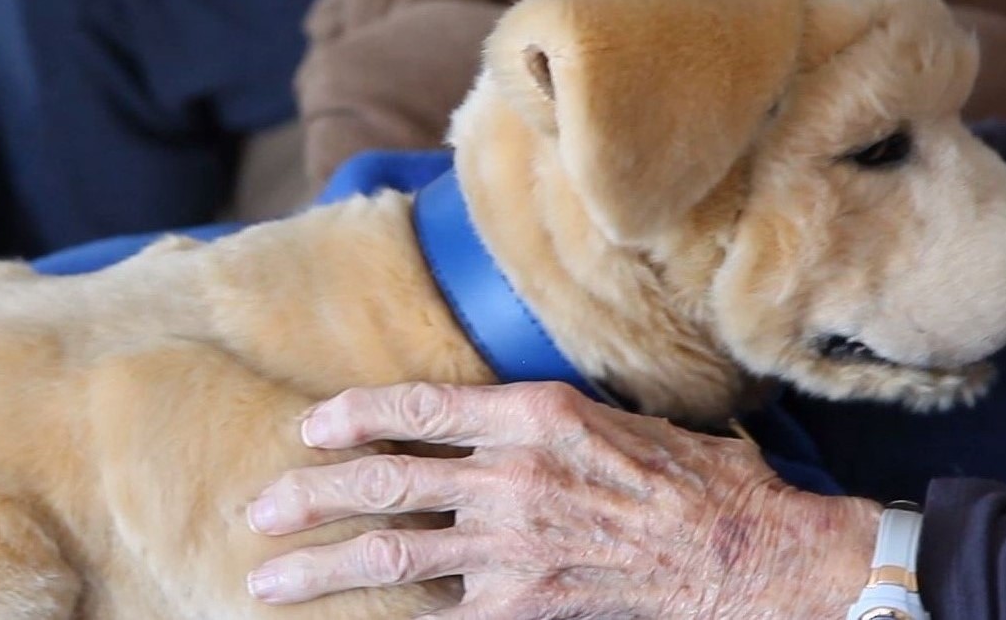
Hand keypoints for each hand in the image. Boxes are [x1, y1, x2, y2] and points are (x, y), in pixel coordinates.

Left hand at [245, 382, 878, 617]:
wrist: (742, 552)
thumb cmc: (690, 478)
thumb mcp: (615, 419)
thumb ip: (541, 422)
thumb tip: (482, 426)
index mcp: (536, 414)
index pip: (420, 406)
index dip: (356, 415)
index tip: (312, 427)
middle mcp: (512, 473)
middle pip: (386, 480)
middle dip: (312, 495)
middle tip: (263, 509)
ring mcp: (513, 544)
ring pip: (392, 551)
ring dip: (321, 565)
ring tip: (267, 578)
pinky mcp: (522, 603)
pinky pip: (436, 611)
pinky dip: (390, 615)